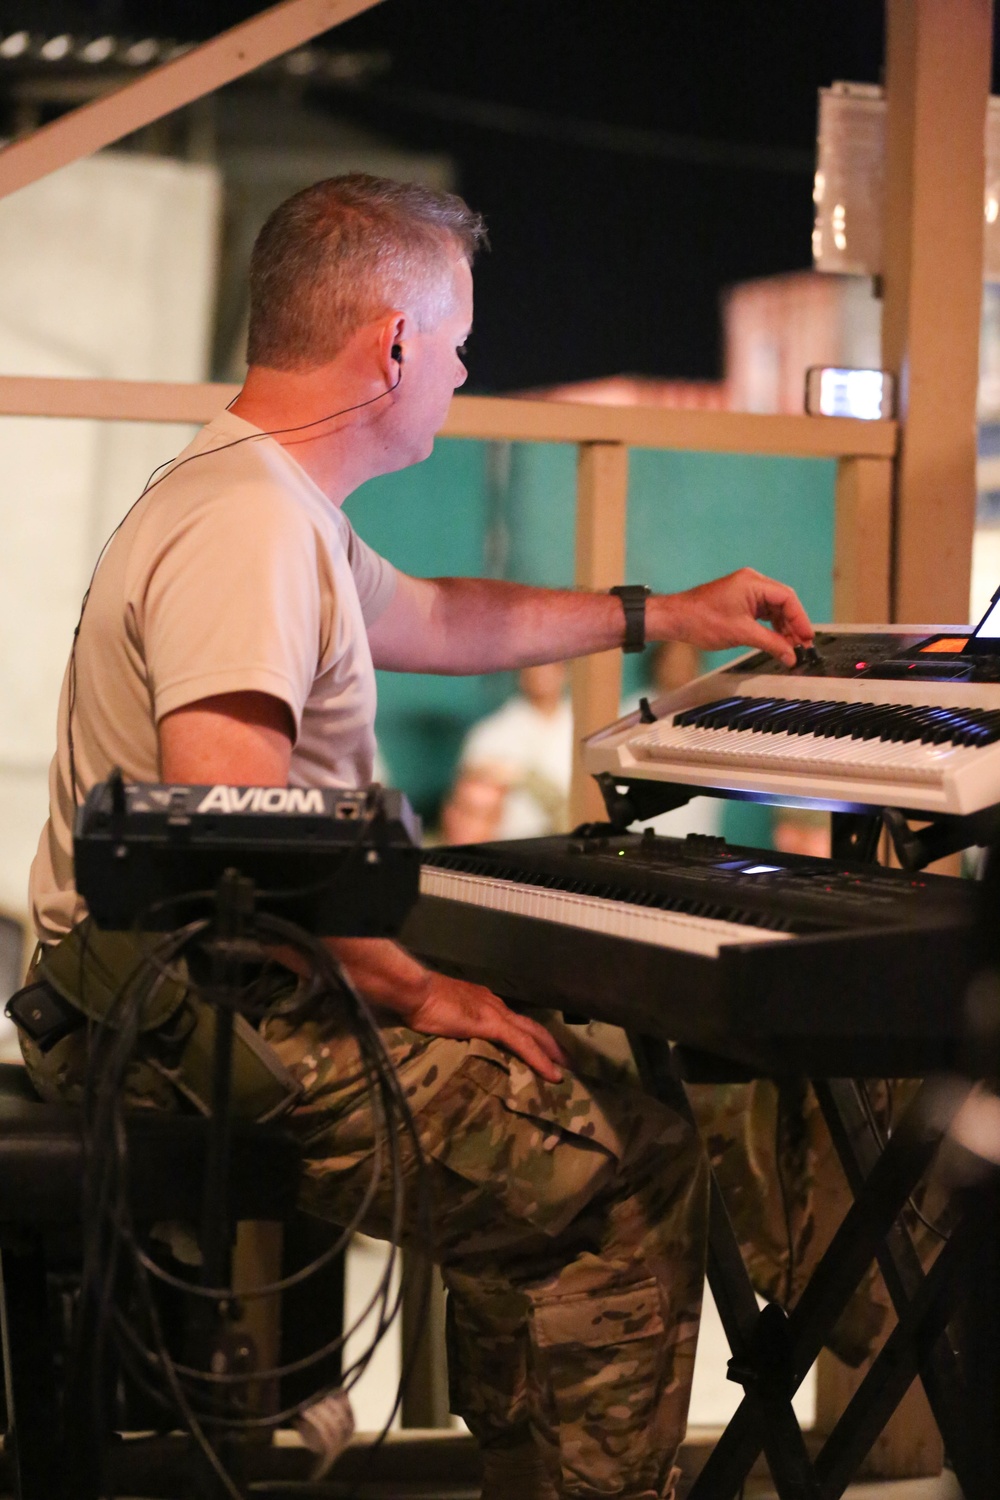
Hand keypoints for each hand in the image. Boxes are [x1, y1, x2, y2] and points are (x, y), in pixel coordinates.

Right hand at [404, 970, 568, 1082]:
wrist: (415, 991)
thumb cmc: (419, 1003)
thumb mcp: (441, 1016)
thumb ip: (453, 1025)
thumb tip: (456, 1038)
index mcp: (483, 1001)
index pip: (512, 1020)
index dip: (527, 1034)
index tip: (538, 1049)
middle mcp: (495, 1004)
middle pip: (530, 1025)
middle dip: (549, 1043)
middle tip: (565, 1061)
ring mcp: (495, 1013)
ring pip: (532, 1034)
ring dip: (550, 1052)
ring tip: (564, 1069)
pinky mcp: (493, 1023)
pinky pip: (523, 1044)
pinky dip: (540, 1059)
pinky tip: (551, 1073)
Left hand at [652, 568, 813, 667]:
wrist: (675, 619)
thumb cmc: (701, 620)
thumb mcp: (741, 634)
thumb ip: (770, 643)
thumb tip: (790, 655)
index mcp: (753, 583)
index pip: (787, 598)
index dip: (800, 619)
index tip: (807, 637)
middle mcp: (752, 583)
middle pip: (783, 602)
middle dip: (793, 624)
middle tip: (802, 646)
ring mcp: (746, 591)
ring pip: (774, 609)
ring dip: (783, 627)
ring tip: (791, 647)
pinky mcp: (740, 601)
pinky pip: (763, 612)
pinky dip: (771, 626)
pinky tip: (777, 640)